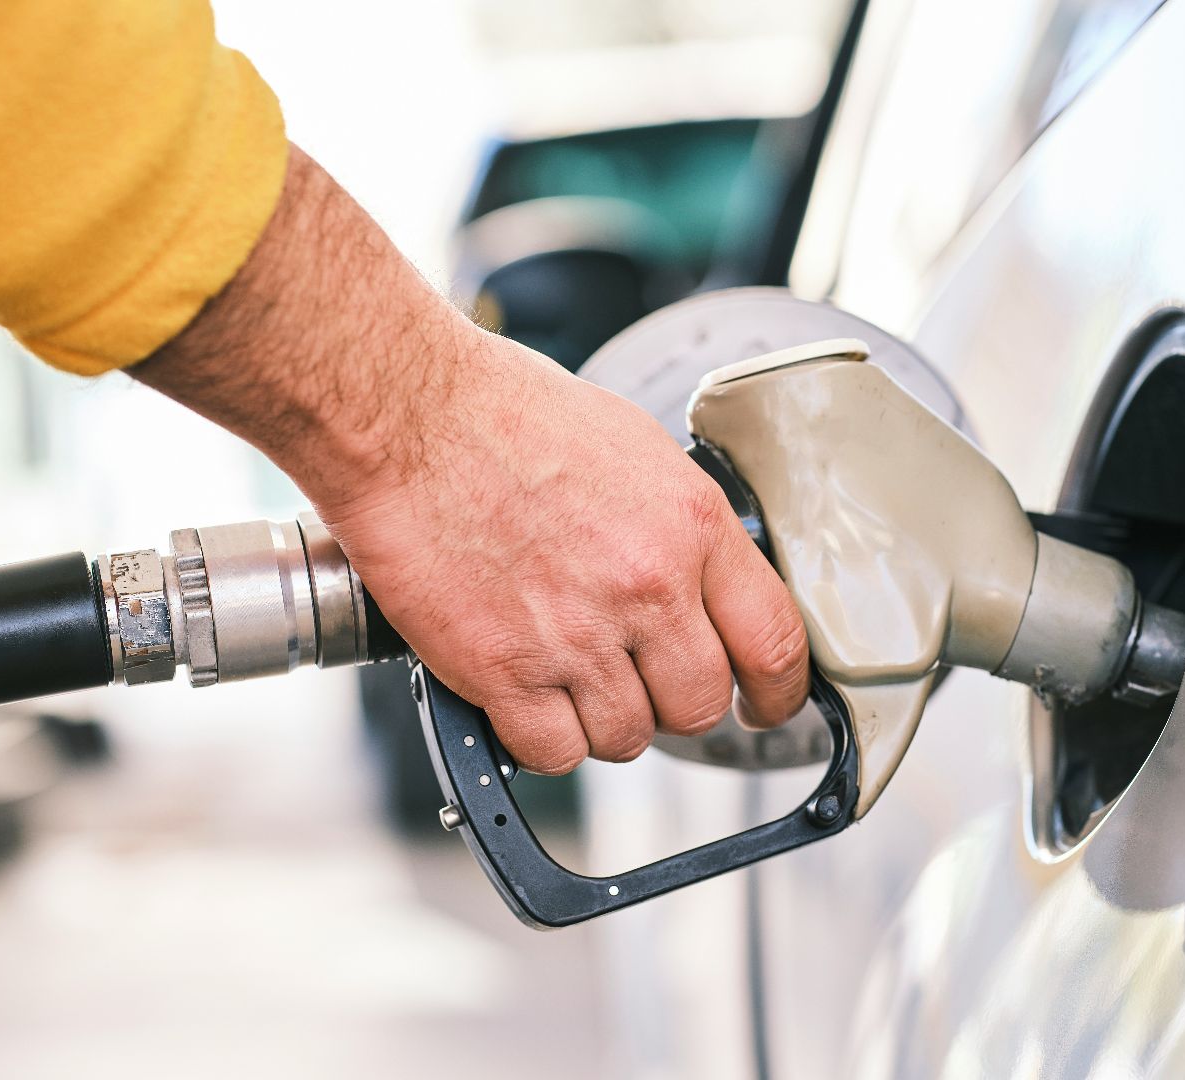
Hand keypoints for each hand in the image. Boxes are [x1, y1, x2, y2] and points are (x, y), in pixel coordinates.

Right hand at [132, 145, 809, 772]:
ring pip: (626, 738)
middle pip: (700, 705)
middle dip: (672, 702)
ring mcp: (577, 636)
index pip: (775, 642)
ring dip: (600, 720)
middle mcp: (648, 586)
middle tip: (636, 679)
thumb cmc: (503, 412)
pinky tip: (521, 695)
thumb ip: (678, 525)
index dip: (778, 693)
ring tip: (563, 674)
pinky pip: (552, 752)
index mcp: (692, 525)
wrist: (406, 415)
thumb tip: (699, 578)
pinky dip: (538, 738)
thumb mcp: (632, 448)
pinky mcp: (505, 671)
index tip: (764, 707)